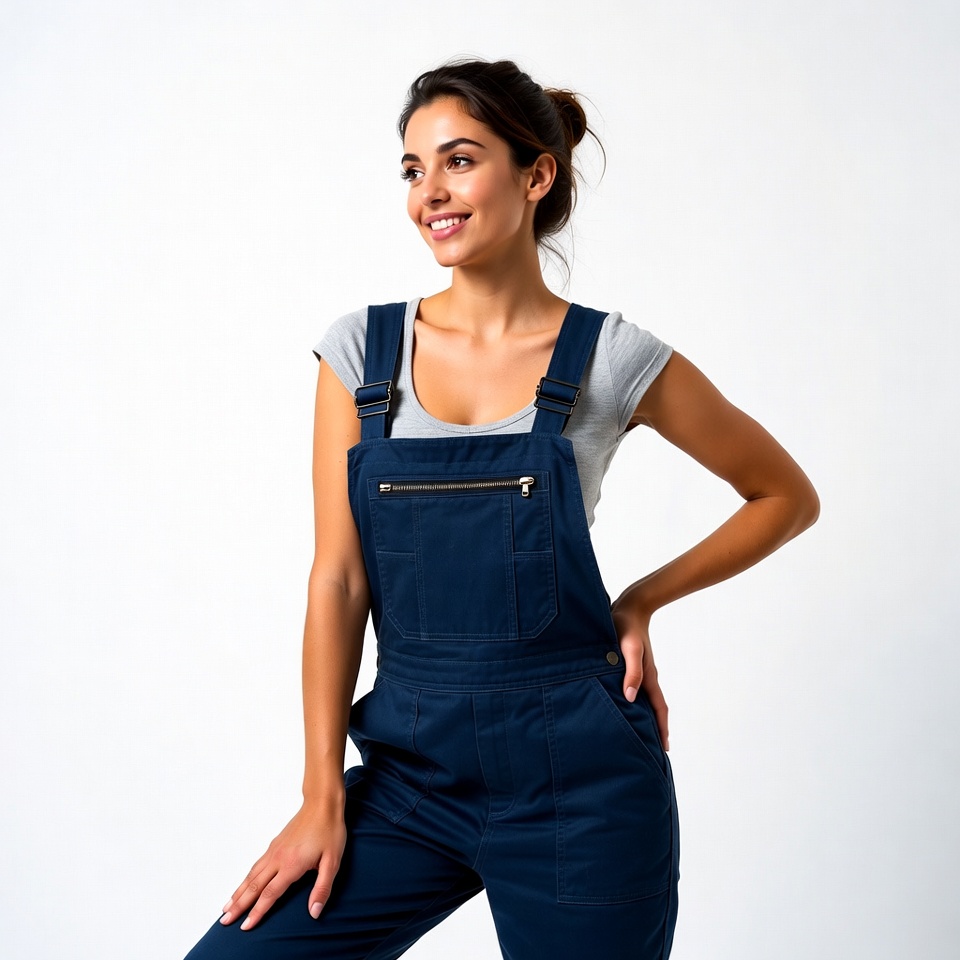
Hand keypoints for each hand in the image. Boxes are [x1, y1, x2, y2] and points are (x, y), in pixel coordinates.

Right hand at [220, 794, 346, 930]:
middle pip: (254, 886)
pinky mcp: (274, 844)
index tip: (245, 926)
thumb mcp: (333, 861)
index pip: (270, 894)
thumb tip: (314, 912)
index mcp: (292, 865)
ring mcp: (274, 850)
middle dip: (238, 905)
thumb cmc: (330, 831)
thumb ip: (322, 888)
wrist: (322, 804)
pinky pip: (256, 865)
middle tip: (224, 921)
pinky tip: (243, 884)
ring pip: (251, 874)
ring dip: (238, 892)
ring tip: (226, 907)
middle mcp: (278, 858)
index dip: (257, 912)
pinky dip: (246, 878)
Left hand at [611, 590, 669, 750]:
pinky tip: (624, 703)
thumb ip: (631, 671)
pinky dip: (633, 700)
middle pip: (653, 708)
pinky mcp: (629, 664)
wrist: (629, 607)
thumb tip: (630, 698)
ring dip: (644, 715)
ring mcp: (639, 670)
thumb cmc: (626, 627)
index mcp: (649, 676)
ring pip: (644, 698)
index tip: (664, 748)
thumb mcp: (629, 649)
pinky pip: (634, 687)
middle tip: (651, 747)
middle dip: (655, 727)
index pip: (658, 709)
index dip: (662, 728)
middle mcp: (646, 676)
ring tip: (638, 731)